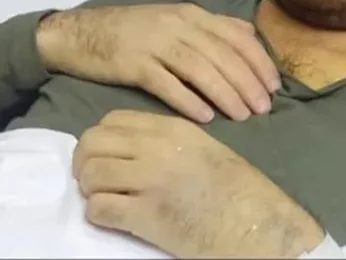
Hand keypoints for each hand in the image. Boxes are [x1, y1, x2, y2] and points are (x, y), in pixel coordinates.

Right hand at [36, 3, 279, 121]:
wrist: (79, 34)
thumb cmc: (129, 30)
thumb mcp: (171, 18)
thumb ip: (208, 26)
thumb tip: (248, 34)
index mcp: (189, 13)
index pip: (236, 35)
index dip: (259, 62)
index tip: (274, 88)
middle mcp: (175, 24)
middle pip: (222, 55)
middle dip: (248, 83)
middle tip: (264, 110)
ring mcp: (153, 43)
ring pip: (200, 69)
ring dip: (226, 94)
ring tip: (242, 117)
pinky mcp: (133, 64)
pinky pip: (167, 84)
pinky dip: (189, 101)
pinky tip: (205, 117)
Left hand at [72, 110, 323, 258]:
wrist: (260, 226)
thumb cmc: (238, 190)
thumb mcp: (203, 148)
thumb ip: (166, 141)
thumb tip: (128, 146)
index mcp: (170, 129)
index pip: (112, 120)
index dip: (101, 138)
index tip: (104, 155)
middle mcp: (155, 148)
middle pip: (93, 143)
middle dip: (85, 162)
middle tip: (92, 179)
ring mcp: (149, 181)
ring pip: (91, 174)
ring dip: (90, 189)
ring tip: (102, 198)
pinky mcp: (146, 216)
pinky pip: (99, 209)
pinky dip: (98, 214)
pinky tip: (111, 218)